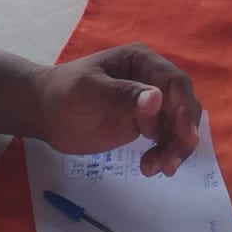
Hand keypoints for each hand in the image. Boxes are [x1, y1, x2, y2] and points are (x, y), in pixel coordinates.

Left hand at [35, 43, 201, 175]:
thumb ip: (124, 95)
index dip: (185, 109)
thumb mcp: (91, 92)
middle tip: (169, 163)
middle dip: (182, 134)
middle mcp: (152, 79)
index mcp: (141, 61)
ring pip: (178, 125)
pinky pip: (165, 139)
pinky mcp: (144, 123)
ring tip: (155, 169)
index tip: (185, 137)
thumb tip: (157, 99)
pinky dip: (163, 154)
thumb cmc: (65, 94)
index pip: (175, 82)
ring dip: (174, 149)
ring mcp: (149, 103)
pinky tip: (149, 168)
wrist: (45, 113)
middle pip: (183, 106)